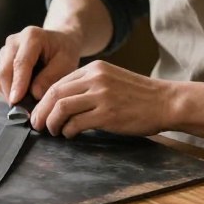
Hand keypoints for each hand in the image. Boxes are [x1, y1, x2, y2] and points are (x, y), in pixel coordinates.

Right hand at [0, 26, 81, 104]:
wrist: (60, 42)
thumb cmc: (64, 51)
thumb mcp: (66, 62)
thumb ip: (50, 77)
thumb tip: (34, 94)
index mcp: (31, 37)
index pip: (20, 63)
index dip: (17, 83)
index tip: (16, 101)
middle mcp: (14, 41)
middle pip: (4, 70)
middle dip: (10, 92)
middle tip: (21, 111)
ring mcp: (6, 49)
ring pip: (0, 76)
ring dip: (9, 93)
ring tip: (24, 106)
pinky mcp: (3, 59)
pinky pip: (1, 79)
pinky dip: (9, 90)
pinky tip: (23, 97)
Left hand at [30, 60, 169, 137]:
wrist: (167, 102)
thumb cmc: (140, 96)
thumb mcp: (112, 80)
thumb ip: (90, 86)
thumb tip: (62, 103)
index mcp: (95, 68)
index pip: (58, 82)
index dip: (43, 99)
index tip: (39, 112)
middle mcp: (96, 78)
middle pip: (54, 94)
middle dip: (41, 111)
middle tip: (37, 125)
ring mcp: (102, 96)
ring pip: (61, 108)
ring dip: (51, 122)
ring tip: (52, 131)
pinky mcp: (107, 114)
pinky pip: (76, 123)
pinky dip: (68, 131)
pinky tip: (70, 135)